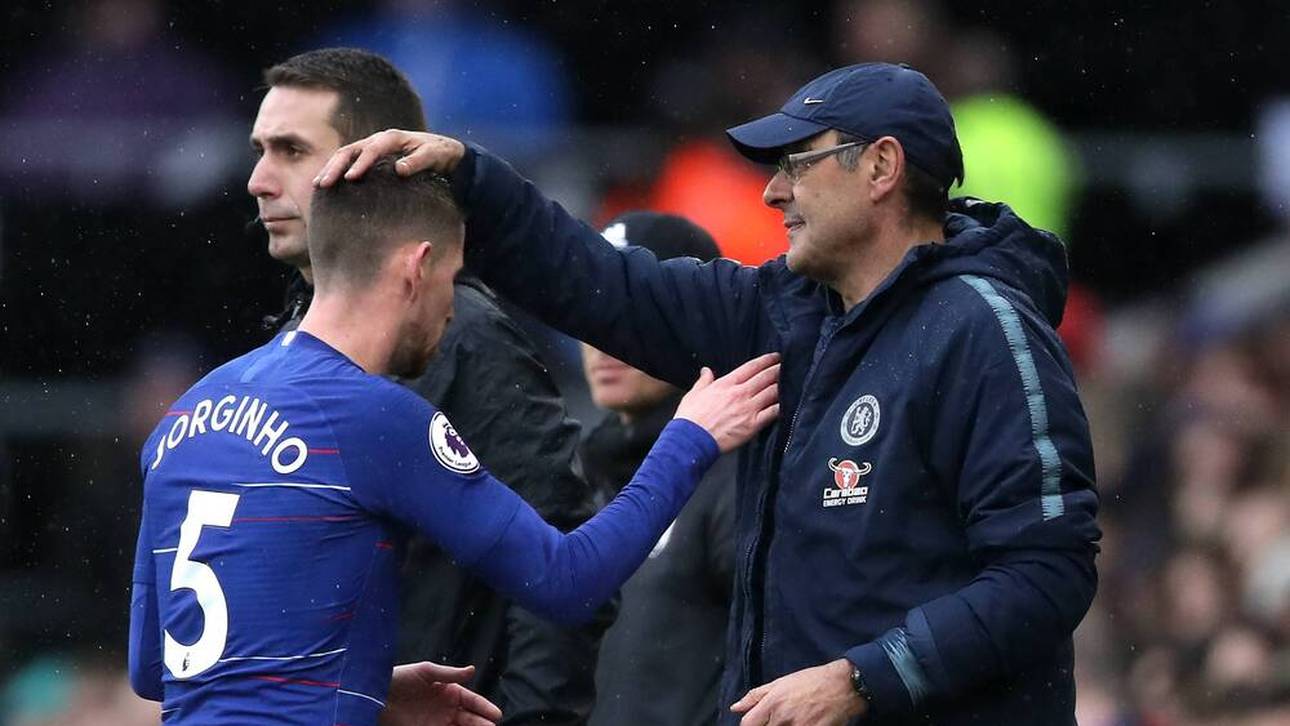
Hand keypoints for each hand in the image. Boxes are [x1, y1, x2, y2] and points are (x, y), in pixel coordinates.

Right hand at [315, 130, 465, 187]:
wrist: (444, 151)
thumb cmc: (440, 154)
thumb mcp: (434, 156)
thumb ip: (418, 161)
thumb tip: (399, 170)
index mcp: (392, 138)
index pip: (372, 149)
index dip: (360, 163)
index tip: (350, 178)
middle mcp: (379, 140)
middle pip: (351, 150)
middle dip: (335, 166)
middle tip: (323, 184)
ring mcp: (373, 147)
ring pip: (346, 155)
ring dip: (331, 169)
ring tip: (319, 185)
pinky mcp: (372, 158)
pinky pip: (350, 162)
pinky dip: (338, 171)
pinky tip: (328, 186)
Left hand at [379, 662, 501, 725]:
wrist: (374, 696)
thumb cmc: (400, 679)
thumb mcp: (425, 671)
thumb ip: (449, 673)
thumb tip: (473, 670)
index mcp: (448, 691)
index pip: (471, 700)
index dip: (484, 707)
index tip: (496, 715)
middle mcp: (445, 708)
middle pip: (469, 718)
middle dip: (481, 723)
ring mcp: (436, 722)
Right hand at [675, 353, 779, 452]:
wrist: (692, 439)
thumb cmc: (690, 417)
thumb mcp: (694, 393)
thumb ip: (704, 381)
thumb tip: (706, 370)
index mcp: (726, 384)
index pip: (751, 367)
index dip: (766, 360)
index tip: (775, 357)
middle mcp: (740, 393)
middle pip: (765, 377)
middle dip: (778, 370)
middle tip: (787, 366)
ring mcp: (748, 408)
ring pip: (772, 392)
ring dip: (783, 386)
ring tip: (791, 382)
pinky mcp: (753, 425)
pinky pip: (773, 413)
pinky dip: (782, 407)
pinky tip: (788, 404)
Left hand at [730, 658, 866, 725]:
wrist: (843, 685)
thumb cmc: (811, 681)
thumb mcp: (781, 682)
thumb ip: (755, 696)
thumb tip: (735, 708)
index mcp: (772, 702)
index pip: (748, 724)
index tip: (757, 724)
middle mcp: (783, 717)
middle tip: (780, 720)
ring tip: (795, 719)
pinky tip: (805, 722)